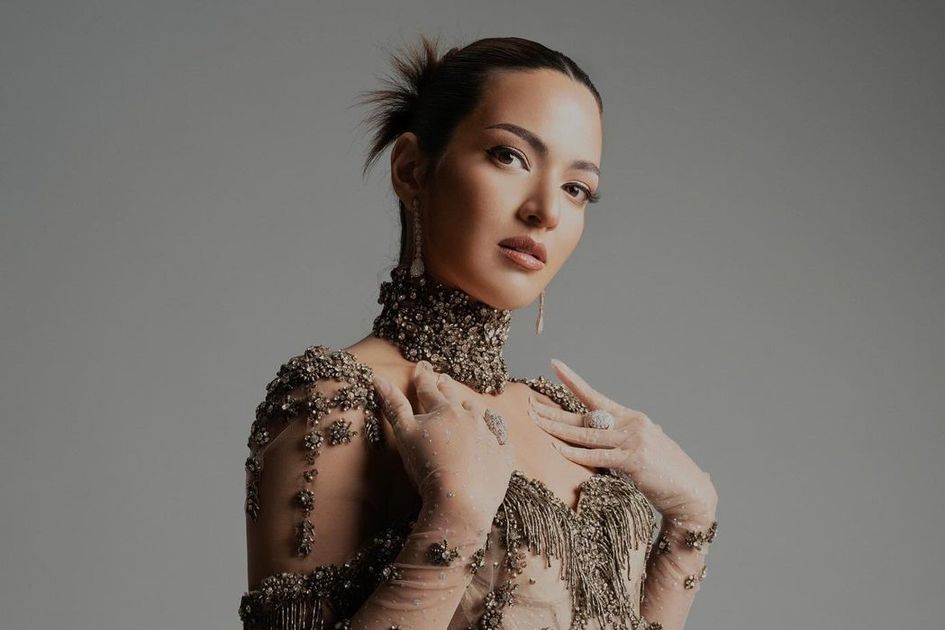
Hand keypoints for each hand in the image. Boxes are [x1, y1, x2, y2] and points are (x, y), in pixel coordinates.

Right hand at [372, 361, 515, 529]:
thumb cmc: (428, 468)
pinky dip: (495, 432)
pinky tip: (493, 433)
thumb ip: (393, 406)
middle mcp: (470, 416)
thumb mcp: (405, 435)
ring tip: (467, 403)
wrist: (461, 500)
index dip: (423, 378)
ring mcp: (489, 434)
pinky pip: (501, 437)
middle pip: (455, 397)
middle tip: (442, 379)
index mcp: (444, 410)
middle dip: (446, 387)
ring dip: (471, 407)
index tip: (421, 367)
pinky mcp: (504, 454)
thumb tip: (377, 378)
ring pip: (480, 413)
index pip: (429, 389)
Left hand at [529, 358, 717, 523]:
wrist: (691, 492)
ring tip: (534, 421)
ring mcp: (633, 440)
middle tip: (528, 404)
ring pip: (586, 433)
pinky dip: (575, 453)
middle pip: (584, 415)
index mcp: (631, 418)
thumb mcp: (640, 450)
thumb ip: (620, 441)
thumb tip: (600, 437)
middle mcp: (631, 424)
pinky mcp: (633, 459)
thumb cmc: (664, 474)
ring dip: (557, 428)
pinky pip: (597, 455)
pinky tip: (557, 448)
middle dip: (553, 411)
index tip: (554, 365)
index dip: (573, 381)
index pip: (595, 397)